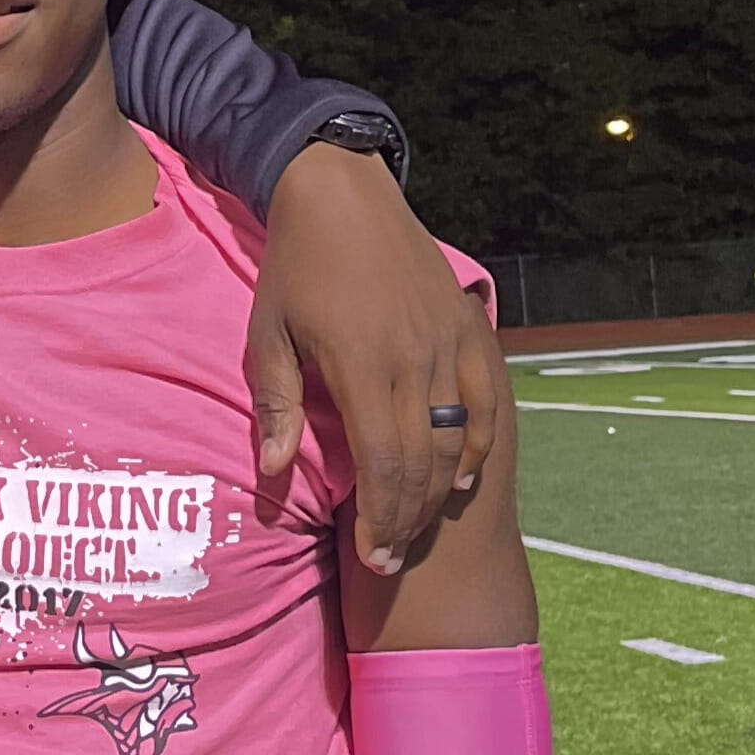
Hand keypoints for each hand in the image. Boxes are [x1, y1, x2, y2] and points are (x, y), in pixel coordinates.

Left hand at [249, 146, 506, 573]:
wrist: (342, 193)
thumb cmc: (295, 266)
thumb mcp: (268, 334)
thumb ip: (277, 405)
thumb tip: (275, 472)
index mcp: (362, 366)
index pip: (384, 465)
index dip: (382, 519)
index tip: (372, 557)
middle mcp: (414, 358)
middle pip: (425, 463)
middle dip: (408, 520)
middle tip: (390, 560)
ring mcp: (447, 340)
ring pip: (458, 437)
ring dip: (442, 492)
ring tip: (419, 528)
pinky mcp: (466, 324)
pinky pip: (485, 398)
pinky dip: (479, 443)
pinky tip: (464, 478)